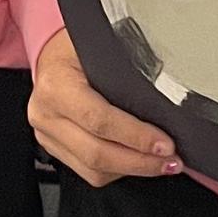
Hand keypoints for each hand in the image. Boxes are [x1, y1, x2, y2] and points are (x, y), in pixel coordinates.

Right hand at [33, 29, 179, 186]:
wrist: (51, 54)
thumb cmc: (78, 45)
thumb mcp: (100, 45)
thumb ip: (126, 70)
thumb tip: (167, 94)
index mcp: (56, 85)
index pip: (99, 119)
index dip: (135, 136)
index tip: (165, 143)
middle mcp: (46, 114)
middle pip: (96, 153)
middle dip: (140, 161)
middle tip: (171, 160)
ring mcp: (47, 135)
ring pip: (93, 170)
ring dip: (132, 170)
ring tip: (162, 164)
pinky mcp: (54, 148)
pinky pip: (88, 171)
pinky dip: (118, 171)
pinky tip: (140, 163)